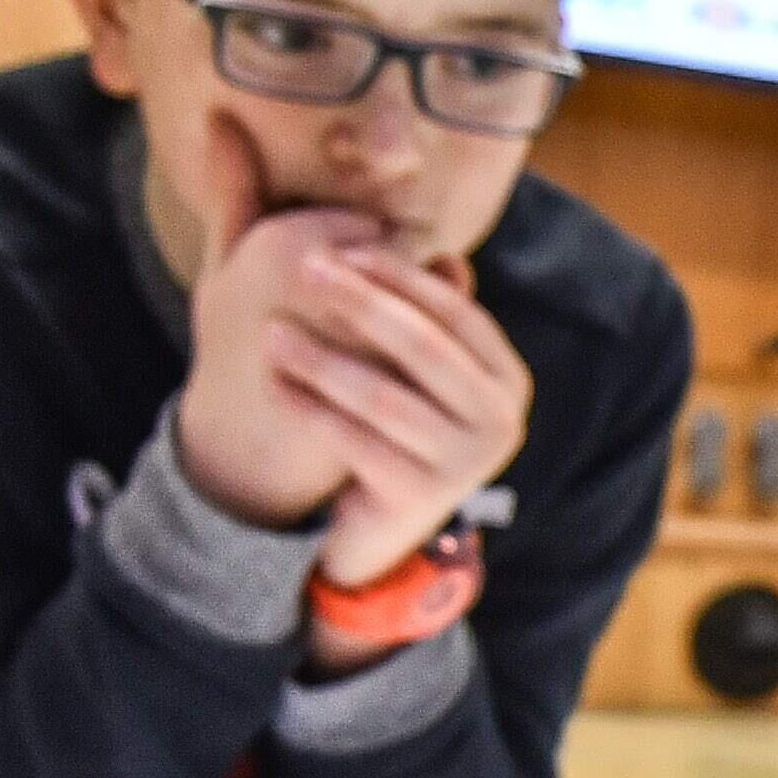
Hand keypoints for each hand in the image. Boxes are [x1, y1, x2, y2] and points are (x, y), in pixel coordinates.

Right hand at [172, 115, 383, 531]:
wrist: (243, 440)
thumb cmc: (232, 341)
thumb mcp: (224, 262)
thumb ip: (234, 190)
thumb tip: (222, 117)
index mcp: (279, 246)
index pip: (365, 220)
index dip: (369, 251)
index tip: (348, 281)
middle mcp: (319, 285)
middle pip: (396, 256)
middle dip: (394, 280)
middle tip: (361, 319)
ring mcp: (356, 332)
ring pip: (414, 298)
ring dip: (408, 314)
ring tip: (369, 341)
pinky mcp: (383, 378)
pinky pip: (424, 344)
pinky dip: (420, 350)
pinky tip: (395, 366)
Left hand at [266, 243, 535, 590]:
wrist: (381, 530)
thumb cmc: (396, 432)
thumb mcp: (418, 375)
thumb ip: (425, 317)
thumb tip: (442, 251)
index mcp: (507, 380)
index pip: (455, 312)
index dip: (398, 276)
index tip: (340, 247)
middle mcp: (500, 422)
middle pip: (424, 347)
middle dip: (361, 303)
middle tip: (306, 269)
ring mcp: (464, 465)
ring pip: (383, 397)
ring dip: (322, 358)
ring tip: (271, 332)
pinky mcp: (418, 499)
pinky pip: (353, 441)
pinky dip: (308, 407)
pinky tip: (272, 381)